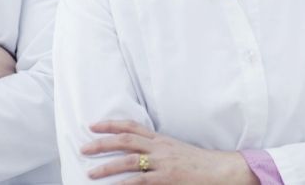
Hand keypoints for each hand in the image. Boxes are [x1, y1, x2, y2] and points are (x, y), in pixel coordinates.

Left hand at [81, 120, 257, 184]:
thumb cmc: (199, 164)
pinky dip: (124, 183)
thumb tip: (137, 154)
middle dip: (102, 143)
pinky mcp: (167, 178)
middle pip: (125, 139)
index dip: (111, 124)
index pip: (132, 126)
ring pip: (128, 160)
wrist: (221, 170)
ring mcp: (162, 162)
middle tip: (83, 147)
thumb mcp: (176, 151)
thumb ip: (158, 150)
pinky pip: (140, 180)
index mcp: (161, 139)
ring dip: (106, 166)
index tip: (93, 126)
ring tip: (90, 173)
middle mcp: (159, 147)